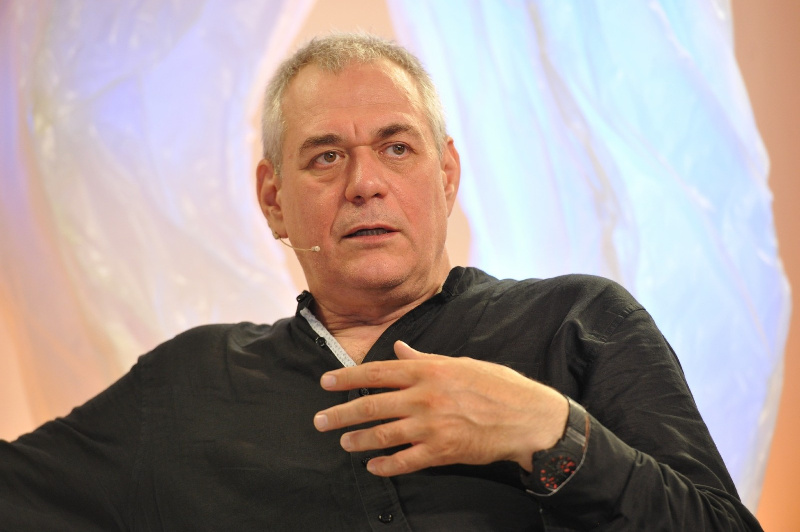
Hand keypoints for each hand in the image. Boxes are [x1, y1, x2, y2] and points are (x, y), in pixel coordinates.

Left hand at [313, 340, 567, 476]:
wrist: (527, 417)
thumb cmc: (496, 385)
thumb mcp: (460, 363)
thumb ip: (424, 359)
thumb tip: (397, 348)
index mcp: (428, 371)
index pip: (376, 372)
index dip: (347, 378)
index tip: (325, 383)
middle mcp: (424, 396)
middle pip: (371, 405)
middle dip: (341, 414)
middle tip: (319, 421)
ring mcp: (431, 425)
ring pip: (383, 434)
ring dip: (358, 440)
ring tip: (343, 442)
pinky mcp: (441, 451)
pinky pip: (405, 461)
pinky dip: (386, 465)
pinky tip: (372, 466)